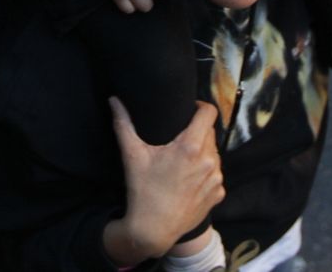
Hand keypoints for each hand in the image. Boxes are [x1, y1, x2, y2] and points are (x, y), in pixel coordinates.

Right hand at [102, 98, 223, 265]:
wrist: (154, 231)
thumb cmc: (143, 191)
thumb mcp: (132, 155)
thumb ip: (123, 123)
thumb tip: (114, 100)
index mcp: (190, 147)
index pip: (209, 113)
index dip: (200, 107)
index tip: (190, 110)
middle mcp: (209, 161)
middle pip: (210, 133)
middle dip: (197, 132)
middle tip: (179, 139)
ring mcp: (216, 179)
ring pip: (214, 154)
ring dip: (203, 152)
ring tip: (183, 161)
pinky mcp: (218, 194)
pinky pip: (215, 174)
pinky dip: (205, 173)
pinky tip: (189, 181)